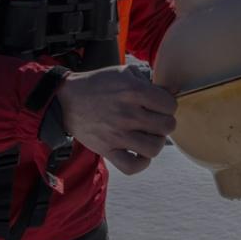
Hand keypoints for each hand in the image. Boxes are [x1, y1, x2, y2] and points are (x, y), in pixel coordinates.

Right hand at [56, 65, 177, 174]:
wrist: (67, 100)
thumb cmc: (99, 85)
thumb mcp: (125, 72)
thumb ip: (150, 82)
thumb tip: (173, 91)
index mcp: (133, 91)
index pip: (170, 105)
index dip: (168, 104)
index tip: (160, 105)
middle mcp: (128, 114)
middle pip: (167, 126)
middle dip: (165, 122)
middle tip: (155, 120)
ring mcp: (117, 134)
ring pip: (154, 148)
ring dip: (156, 142)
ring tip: (149, 135)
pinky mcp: (107, 150)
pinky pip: (132, 166)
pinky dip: (141, 163)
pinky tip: (140, 153)